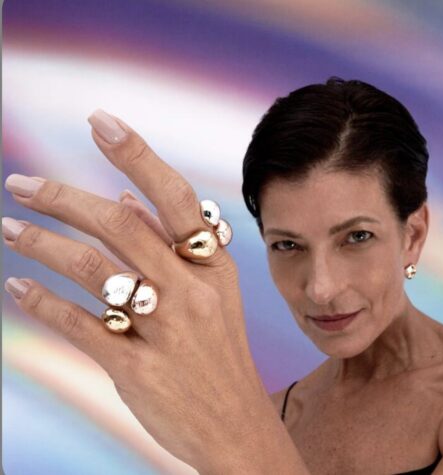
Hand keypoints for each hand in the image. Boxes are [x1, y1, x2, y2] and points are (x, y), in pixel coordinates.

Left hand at [2, 110, 264, 472]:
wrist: (235, 422)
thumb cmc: (220, 351)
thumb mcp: (214, 293)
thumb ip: (171, 246)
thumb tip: (124, 202)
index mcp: (213, 265)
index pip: (174, 197)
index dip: (137, 155)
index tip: (101, 122)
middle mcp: (191, 290)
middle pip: (119, 227)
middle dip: (63, 197)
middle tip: (20, 183)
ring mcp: (166, 330)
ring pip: (93, 271)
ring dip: (42, 245)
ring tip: (9, 229)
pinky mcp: (138, 369)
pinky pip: (81, 326)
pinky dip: (43, 303)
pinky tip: (18, 288)